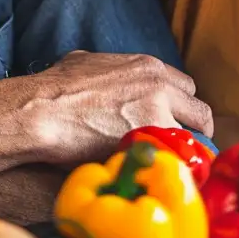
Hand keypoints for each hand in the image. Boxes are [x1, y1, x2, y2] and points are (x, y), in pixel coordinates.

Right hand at [24, 53, 212, 169]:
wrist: (40, 111)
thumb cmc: (51, 89)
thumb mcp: (83, 63)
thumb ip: (104, 68)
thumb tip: (94, 73)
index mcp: (147, 66)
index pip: (184, 87)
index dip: (179, 107)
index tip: (173, 120)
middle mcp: (160, 85)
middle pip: (197, 110)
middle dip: (191, 128)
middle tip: (180, 146)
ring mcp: (158, 111)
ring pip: (188, 136)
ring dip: (181, 150)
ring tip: (170, 165)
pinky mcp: (150, 136)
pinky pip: (174, 155)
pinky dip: (168, 164)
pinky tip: (158, 174)